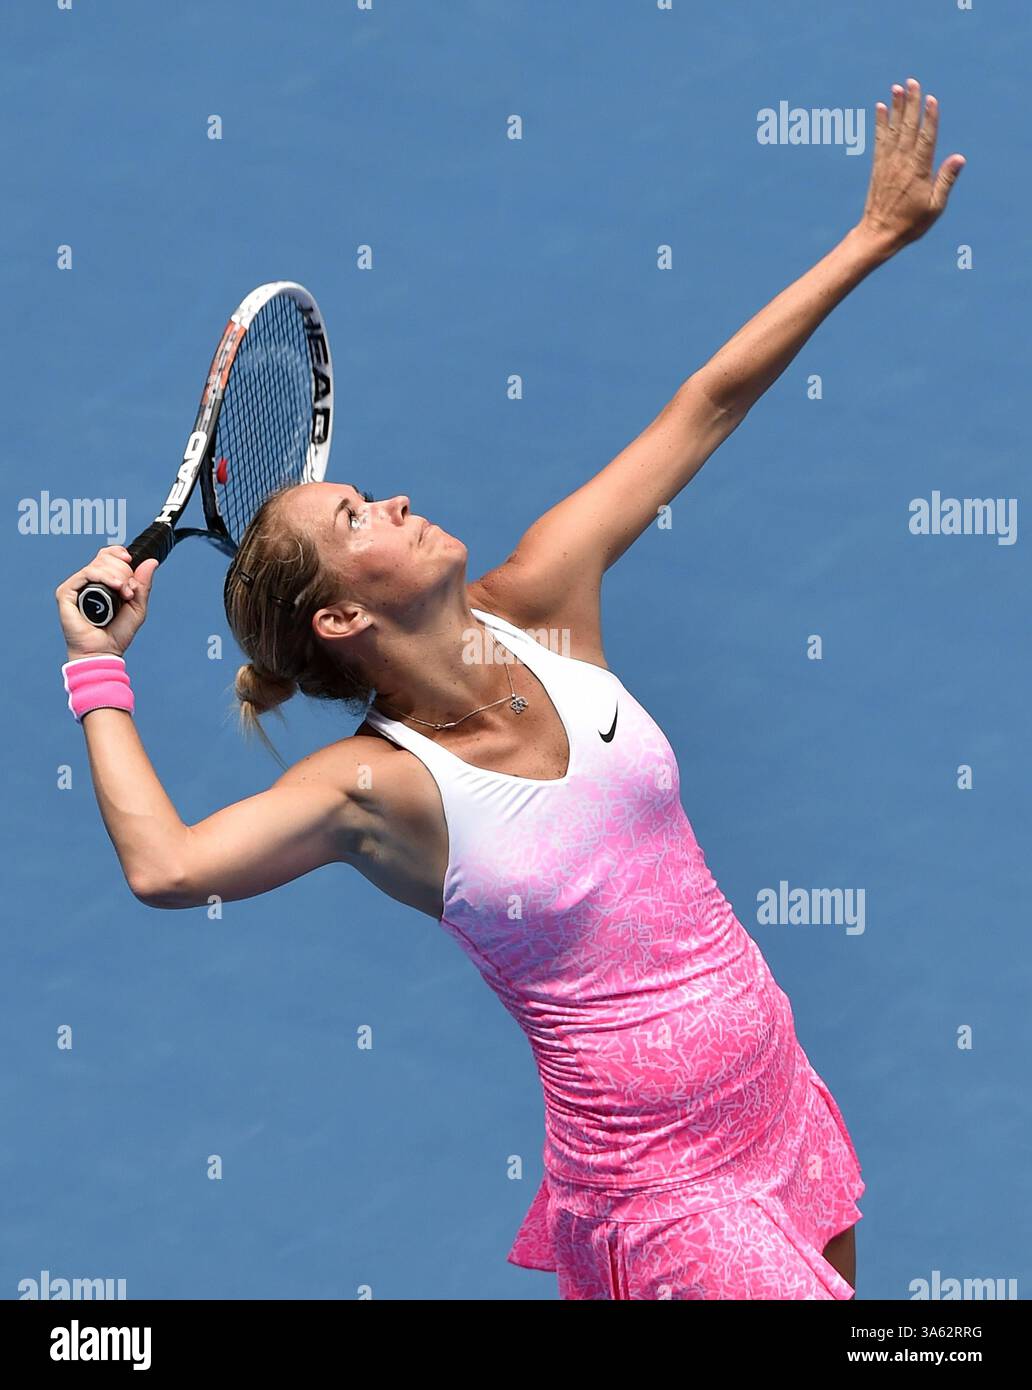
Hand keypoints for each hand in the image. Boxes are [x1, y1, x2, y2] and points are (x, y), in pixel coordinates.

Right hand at [55, 547, 159, 659]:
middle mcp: (88, 582)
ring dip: (116, 575)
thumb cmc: (117, 633)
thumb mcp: (137, 606)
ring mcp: (76, 587)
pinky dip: (103, 576)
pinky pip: (85, 574)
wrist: (104, 651)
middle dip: (122, 570)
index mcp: (103, 582)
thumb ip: (143, 584)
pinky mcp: (66, 593)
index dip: (117, 553)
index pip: (107, 556)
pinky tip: (115, 586)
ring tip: (124, 593)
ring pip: (97, 565)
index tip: (129, 559)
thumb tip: (151, 561)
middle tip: (128, 591)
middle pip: (104, 558)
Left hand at [857, 78, 964, 255]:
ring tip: (897, 87)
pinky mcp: (878, 167)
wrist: (878, 234)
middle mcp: (902, 163)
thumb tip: (959, 158)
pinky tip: (881, 108)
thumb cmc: (910, 223)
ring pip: (893, 130)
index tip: (931, 98)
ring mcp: (888, 164)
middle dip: (911, 103)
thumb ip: (945, 180)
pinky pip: (879, 140)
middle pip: (908, 128)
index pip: (926, 138)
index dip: (929, 118)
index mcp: (918, 171)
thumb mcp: (934, 207)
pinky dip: (881, 123)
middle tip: (912, 81)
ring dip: (896, 108)